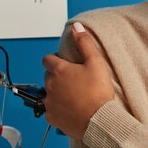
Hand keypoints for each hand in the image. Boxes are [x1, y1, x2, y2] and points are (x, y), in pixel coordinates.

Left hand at [41, 23, 115, 139]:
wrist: (100, 121)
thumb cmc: (98, 93)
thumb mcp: (96, 63)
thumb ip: (84, 43)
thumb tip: (76, 27)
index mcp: (59, 70)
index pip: (47, 59)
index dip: (55, 60)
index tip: (65, 64)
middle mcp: (50, 85)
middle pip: (48, 76)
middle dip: (57, 77)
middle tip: (74, 81)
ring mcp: (49, 102)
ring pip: (49, 94)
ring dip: (57, 93)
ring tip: (74, 97)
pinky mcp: (52, 118)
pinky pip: (51, 111)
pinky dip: (59, 110)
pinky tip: (71, 110)